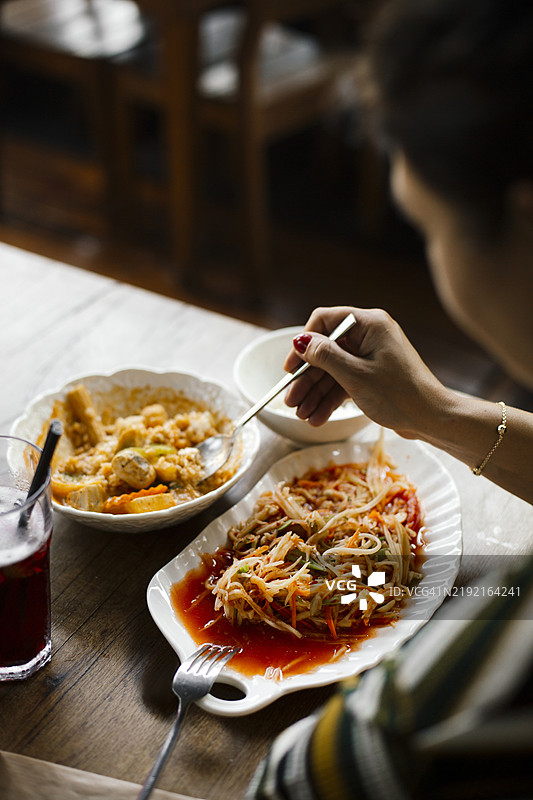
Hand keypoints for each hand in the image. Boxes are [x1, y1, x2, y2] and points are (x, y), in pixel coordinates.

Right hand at [284, 306, 448, 438]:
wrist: (432, 419)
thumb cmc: (400, 395)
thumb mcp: (356, 376)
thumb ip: (324, 357)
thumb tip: (299, 341)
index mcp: (369, 324)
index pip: (325, 322)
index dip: (304, 344)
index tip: (290, 368)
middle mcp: (370, 335)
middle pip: (326, 351)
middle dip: (307, 379)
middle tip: (290, 401)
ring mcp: (371, 356)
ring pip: (333, 371)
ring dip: (316, 393)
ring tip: (302, 415)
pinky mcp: (372, 375)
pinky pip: (344, 382)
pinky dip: (331, 400)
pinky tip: (317, 417)